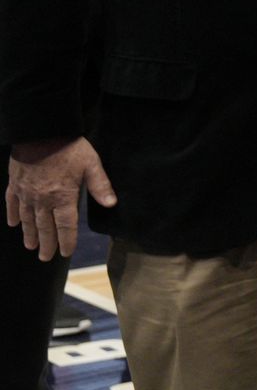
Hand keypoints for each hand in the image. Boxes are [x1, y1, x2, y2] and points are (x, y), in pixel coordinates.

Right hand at [6, 137, 116, 259]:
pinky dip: (13, 215)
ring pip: (27, 219)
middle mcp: (43, 199)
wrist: (41, 132)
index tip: (66, 253)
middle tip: (46, 257)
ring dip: (30, 234)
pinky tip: (14, 224)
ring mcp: (26, 193)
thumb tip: (111, 204)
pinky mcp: (15, 184)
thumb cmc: (69, 148)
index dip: (67, 241)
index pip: (66, 226)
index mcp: (63, 197)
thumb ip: (100, 185)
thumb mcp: (92, 164)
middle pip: (45, 227)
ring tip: (31, 246)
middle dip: (47, 244)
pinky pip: (12, 203)